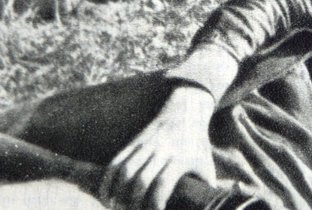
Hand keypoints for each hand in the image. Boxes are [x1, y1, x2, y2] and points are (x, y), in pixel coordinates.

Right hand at [99, 86, 215, 209]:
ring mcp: (145, 144)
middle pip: (141, 180)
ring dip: (116, 192)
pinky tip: (106, 193)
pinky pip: (116, 160)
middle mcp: (161, 151)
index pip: (163, 184)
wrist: (185, 110)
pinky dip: (108, 178)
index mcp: (180, 158)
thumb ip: (205, 189)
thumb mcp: (206, 165)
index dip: (155, 203)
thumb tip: (206, 208)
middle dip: (132, 202)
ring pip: (124, 170)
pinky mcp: (134, 142)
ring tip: (114, 206)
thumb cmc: (197, 145)